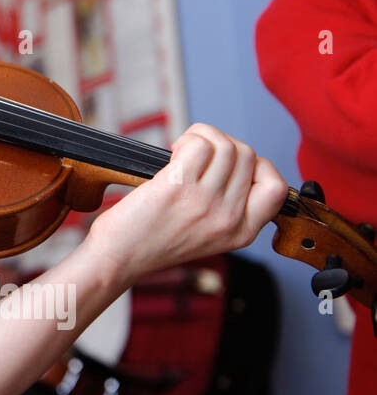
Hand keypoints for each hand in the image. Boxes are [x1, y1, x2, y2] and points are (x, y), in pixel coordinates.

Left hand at [86, 122, 287, 286]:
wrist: (119, 257)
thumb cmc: (154, 240)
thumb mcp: (208, 233)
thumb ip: (228, 205)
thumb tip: (233, 159)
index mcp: (241, 232)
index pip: (276, 188)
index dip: (257, 166)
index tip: (229, 165)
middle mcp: (228, 219)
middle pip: (248, 156)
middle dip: (222, 144)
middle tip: (196, 155)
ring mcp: (205, 203)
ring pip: (226, 145)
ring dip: (203, 137)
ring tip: (183, 151)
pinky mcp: (177, 188)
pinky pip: (199, 144)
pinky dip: (188, 138)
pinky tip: (172, 153)